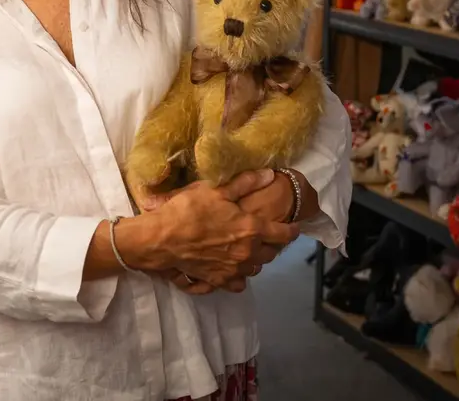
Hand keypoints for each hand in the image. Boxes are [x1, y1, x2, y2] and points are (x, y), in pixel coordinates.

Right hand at [141, 170, 299, 289]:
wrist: (163, 238)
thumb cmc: (190, 210)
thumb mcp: (217, 190)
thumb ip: (246, 182)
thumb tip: (270, 174)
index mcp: (252, 229)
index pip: (283, 233)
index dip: (292, 230)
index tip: (295, 227)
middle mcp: (247, 253)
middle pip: (271, 254)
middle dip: (273, 245)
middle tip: (268, 237)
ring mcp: (233, 270)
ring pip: (256, 269)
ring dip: (257, 260)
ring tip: (250, 251)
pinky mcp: (218, 281)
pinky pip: (238, 284)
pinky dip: (239, 277)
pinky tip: (233, 269)